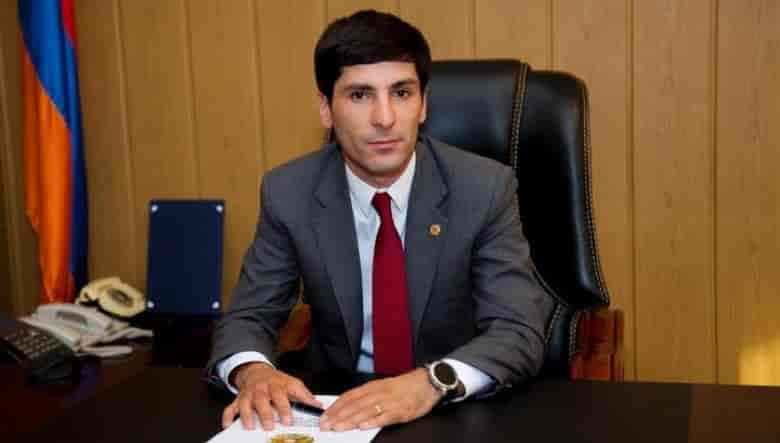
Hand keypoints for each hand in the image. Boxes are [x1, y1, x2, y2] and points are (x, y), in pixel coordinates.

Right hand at [221, 362, 321, 430]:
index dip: (286, 408)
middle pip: (263, 400)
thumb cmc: (276, 381)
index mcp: (278, 385)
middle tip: (270, 426)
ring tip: (250, 427)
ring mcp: (249, 394)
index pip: (282, 395)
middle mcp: (263, 389)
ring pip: (246, 403)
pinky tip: (228, 425)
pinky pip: (231, 407)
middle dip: (266, 413)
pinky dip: (228, 416)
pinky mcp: (239, 399)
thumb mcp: (292, 384)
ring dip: (247, 415)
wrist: (257, 371)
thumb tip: (318, 406)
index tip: (289, 421)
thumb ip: (304, 395)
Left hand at [320, 368, 441, 430]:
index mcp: (372, 387)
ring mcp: (389, 402)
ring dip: (350, 420)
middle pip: (354, 405)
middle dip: (338, 416)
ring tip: (338, 427)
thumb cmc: (404, 387)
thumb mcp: (382, 387)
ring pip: (366, 411)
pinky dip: (373, 421)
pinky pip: (385, 416)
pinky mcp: (400, 410)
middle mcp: (378, 393)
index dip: (335, 407)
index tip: (324, 415)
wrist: (426, 382)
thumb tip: (348, 406)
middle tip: (325, 425)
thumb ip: (366, 396)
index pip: (349, 396)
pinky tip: (363, 426)